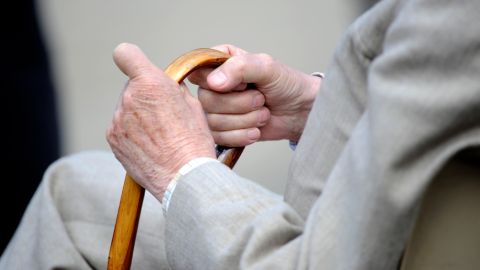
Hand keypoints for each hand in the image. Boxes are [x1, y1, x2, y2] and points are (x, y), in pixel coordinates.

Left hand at [106, 43, 214, 199]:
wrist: (184, 177)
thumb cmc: (194, 142)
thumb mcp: (193, 104)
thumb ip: (173, 88)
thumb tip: (166, 85)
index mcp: (151, 84)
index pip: (125, 54)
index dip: (131, 59)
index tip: (138, 68)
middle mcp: (129, 98)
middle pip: (131, 86)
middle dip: (144, 95)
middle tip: (163, 114)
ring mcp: (118, 120)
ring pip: (126, 108)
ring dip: (138, 115)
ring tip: (159, 135)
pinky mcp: (113, 139)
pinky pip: (121, 127)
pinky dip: (132, 133)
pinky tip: (150, 145)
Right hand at [188, 44, 321, 146]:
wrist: (301, 112)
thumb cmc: (286, 84)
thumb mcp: (266, 67)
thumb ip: (239, 68)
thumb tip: (213, 83)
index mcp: (219, 62)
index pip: (200, 73)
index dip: (223, 83)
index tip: (246, 83)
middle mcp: (213, 84)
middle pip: (206, 101)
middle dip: (239, 105)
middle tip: (260, 100)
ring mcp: (216, 109)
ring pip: (213, 121)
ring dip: (244, 121)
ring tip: (262, 113)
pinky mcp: (222, 130)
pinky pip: (219, 138)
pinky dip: (241, 135)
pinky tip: (256, 129)